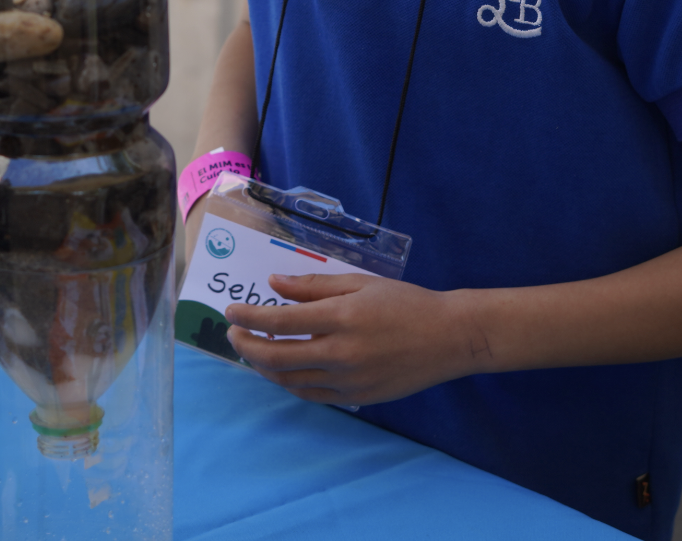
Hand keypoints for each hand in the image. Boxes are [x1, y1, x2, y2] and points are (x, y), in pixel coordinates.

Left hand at [224, 274, 485, 405]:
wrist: (449, 338)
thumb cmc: (405, 303)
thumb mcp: (360, 283)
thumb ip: (313, 286)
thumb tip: (273, 285)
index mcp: (341, 318)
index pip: (279, 321)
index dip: (249, 318)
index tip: (232, 312)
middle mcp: (341, 353)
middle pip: (276, 356)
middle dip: (246, 346)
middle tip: (233, 335)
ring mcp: (349, 380)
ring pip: (290, 380)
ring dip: (264, 367)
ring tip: (253, 352)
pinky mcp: (357, 398)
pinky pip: (312, 394)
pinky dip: (290, 383)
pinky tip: (283, 370)